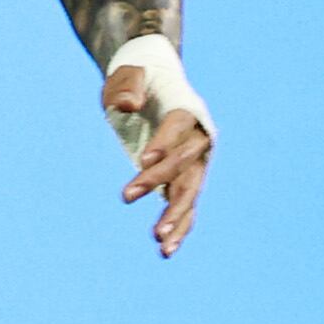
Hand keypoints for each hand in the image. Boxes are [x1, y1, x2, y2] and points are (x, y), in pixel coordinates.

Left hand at [105, 67, 212, 257]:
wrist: (156, 85)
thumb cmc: (138, 77)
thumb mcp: (128, 74)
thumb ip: (127, 86)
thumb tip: (125, 105)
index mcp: (186, 109)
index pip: (177, 127)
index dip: (163, 143)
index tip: (141, 160)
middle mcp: (198, 138)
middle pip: (182, 163)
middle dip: (157, 180)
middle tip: (126, 195)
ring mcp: (196, 162)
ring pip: (189, 191)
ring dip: (175, 215)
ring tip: (158, 240)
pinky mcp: (187, 180)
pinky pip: (186, 206)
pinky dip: (179, 227)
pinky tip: (166, 250)